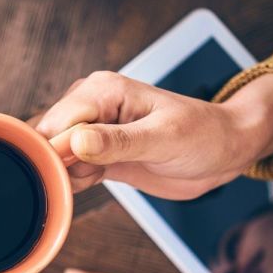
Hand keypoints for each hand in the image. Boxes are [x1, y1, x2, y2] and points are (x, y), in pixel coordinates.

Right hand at [33, 71, 272, 198]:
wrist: (226, 151)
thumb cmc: (205, 136)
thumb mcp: (164, 139)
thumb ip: (118, 141)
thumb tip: (75, 140)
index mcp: (103, 90)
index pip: (57, 121)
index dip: (54, 151)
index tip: (67, 175)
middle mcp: (90, 104)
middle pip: (46, 137)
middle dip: (55, 164)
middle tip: (86, 179)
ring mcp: (91, 129)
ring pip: (53, 155)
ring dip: (63, 175)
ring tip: (96, 178)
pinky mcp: (96, 152)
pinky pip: (68, 168)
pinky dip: (71, 182)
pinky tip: (93, 183)